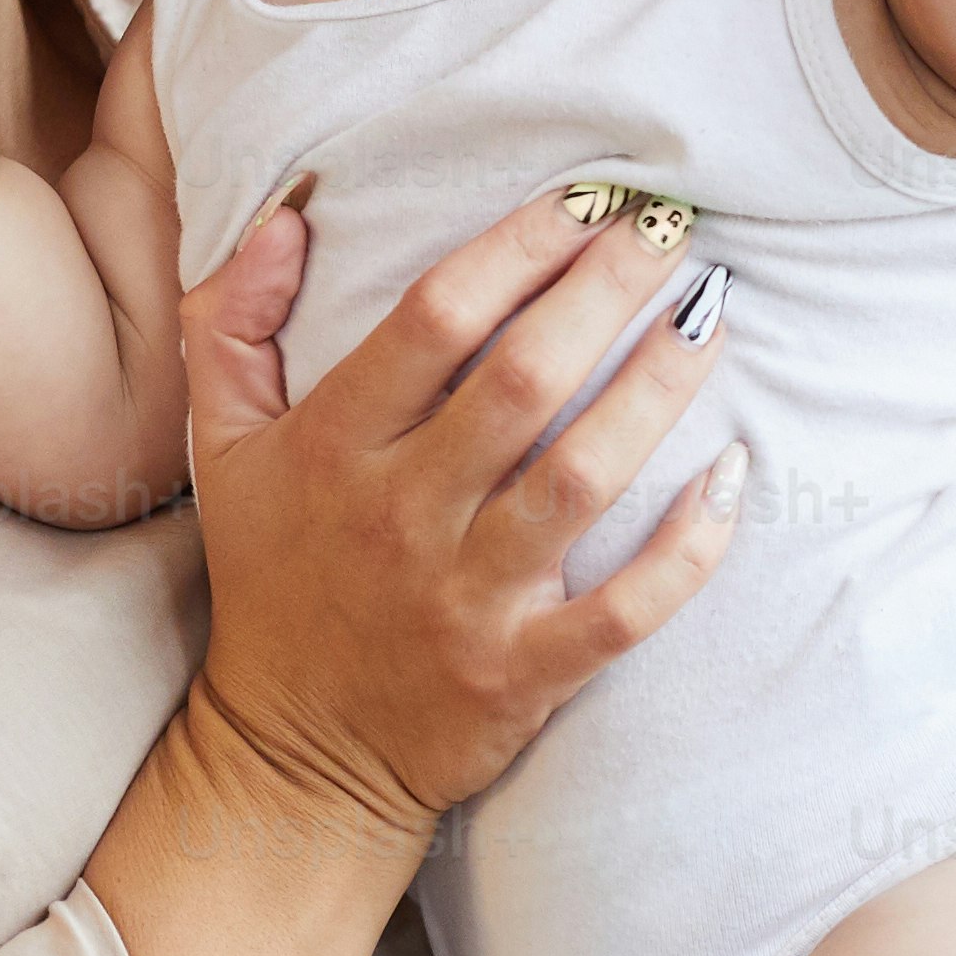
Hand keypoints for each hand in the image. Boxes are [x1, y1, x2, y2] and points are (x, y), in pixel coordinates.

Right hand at [168, 185, 736, 828]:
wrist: (294, 757)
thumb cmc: (276, 579)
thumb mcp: (224, 446)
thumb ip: (230, 322)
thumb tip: (288, 218)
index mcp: (331, 448)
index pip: (434, 319)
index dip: (518, 247)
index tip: (584, 198)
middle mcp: (400, 517)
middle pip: (522, 381)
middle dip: (606, 291)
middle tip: (670, 230)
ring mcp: (466, 600)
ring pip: (581, 479)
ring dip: (657, 391)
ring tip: (711, 319)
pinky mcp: (521, 675)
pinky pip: (624, 610)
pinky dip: (687, 550)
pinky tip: (731, 476)